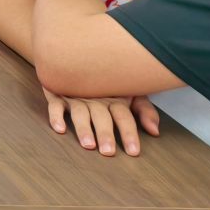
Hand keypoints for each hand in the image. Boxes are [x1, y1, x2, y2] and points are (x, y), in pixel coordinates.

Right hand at [43, 88, 160, 156]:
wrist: (75, 57)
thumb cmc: (106, 83)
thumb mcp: (129, 93)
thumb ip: (144, 110)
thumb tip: (155, 131)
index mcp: (114, 99)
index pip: (123, 116)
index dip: (129, 133)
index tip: (133, 152)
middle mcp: (95, 98)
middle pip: (101, 116)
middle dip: (105, 133)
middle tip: (108, 151)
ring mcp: (75, 97)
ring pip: (79, 113)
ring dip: (83, 128)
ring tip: (88, 144)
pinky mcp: (57, 94)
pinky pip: (55, 105)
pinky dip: (56, 116)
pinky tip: (59, 128)